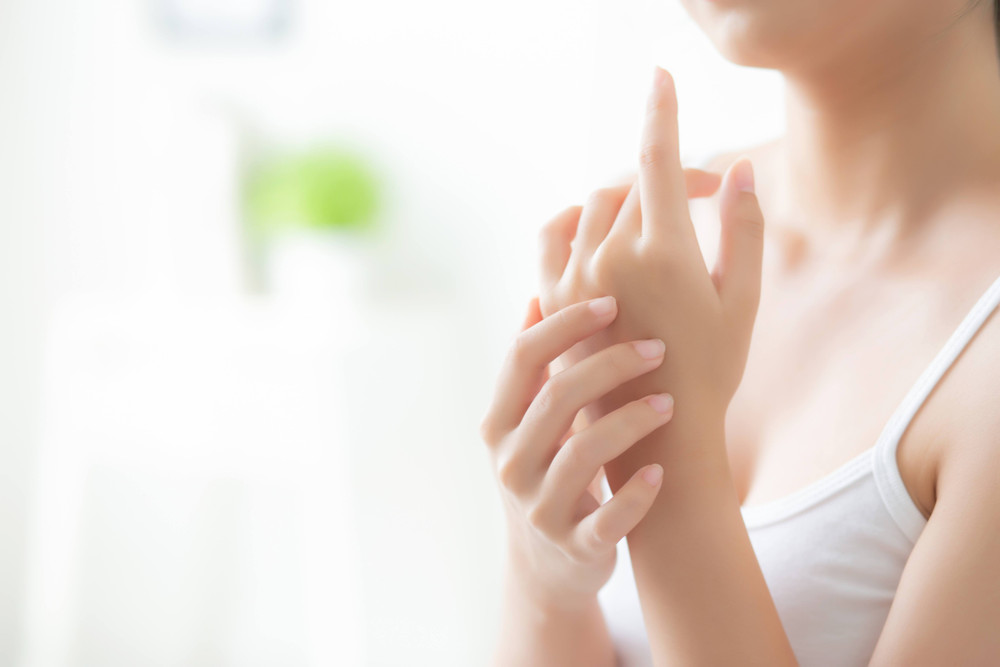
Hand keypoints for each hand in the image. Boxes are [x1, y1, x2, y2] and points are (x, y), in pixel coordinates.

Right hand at [479, 296, 673, 610]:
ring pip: (583, 452)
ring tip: (669, 405)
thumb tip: (538, 295)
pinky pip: (608, 518)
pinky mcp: (575, 546)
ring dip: (631, 421)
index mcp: (497, 424)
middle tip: (657, 349)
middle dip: (611, 364)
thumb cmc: (544, 474)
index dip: (565, 323)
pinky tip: (660, 472)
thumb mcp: (524, 425)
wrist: (545, 568)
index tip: (612, 302)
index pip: (522, 356)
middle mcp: (510, 463)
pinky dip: (637, 494)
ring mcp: (539, 507)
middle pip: (557, 397)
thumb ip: (531, 368)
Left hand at [537, 66, 765, 424]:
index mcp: (661, 252)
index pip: (658, 162)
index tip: (660, 77)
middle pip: (631, 184)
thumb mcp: (742, 301)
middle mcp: (608, 258)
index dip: (661, 113)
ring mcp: (572, 280)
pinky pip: (552, 236)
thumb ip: (743, 229)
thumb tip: (738, 169)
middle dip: (668, 176)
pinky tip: (593, 224)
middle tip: (703, 193)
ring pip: (592, 206)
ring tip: (654, 212)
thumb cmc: (711, 373)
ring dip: (623, 196)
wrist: (656, 437)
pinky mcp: (550, 301)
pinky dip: (574, 218)